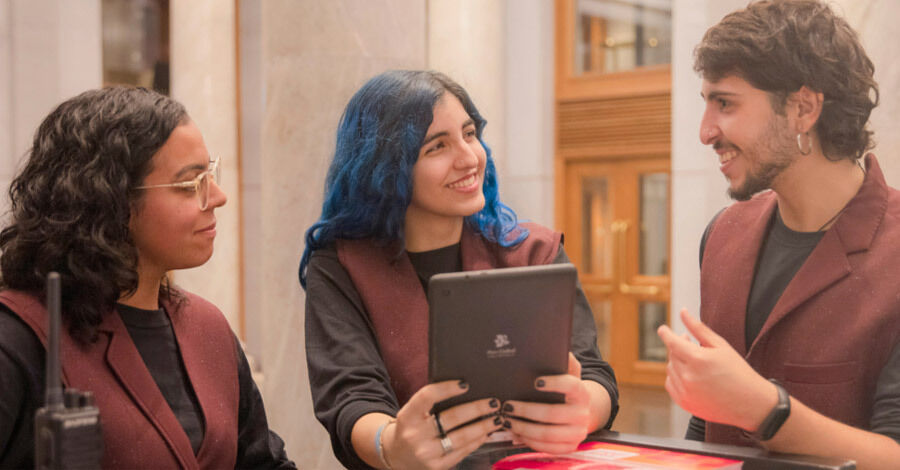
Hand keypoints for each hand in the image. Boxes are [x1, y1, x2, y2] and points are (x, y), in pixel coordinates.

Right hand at [385, 380, 500, 468]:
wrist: (396, 455)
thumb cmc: (410, 427)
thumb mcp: (413, 413)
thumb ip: (431, 402)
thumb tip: (465, 390)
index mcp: (407, 416)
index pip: (427, 397)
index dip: (446, 388)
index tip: (465, 384)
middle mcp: (415, 435)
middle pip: (451, 418)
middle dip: (477, 409)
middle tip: (494, 402)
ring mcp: (426, 453)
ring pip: (461, 437)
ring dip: (483, 427)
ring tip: (497, 418)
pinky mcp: (436, 467)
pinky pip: (462, 451)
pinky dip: (476, 441)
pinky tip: (485, 433)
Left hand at [500, 353, 594, 453]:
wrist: (579, 411)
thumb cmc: (565, 389)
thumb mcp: (567, 372)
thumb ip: (561, 358)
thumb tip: (550, 341)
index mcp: (582, 393)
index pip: (571, 386)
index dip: (554, 383)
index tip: (534, 381)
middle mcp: (583, 414)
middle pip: (553, 413)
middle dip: (526, 410)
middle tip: (507, 405)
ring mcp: (578, 432)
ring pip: (548, 433)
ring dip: (523, 427)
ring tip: (507, 419)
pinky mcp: (569, 446)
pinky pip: (547, 447)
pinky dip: (529, 441)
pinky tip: (516, 432)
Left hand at [657, 308, 778, 431]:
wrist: (751, 404)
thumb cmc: (738, 372)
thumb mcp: (721, 346)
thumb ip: (698, 328)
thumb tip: (683, 312)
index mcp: (697, 359)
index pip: (672, 342)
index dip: (666, 333)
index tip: (663, 329)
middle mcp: (688, 377)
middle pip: (672, 355)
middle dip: (679, 347)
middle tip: (692, 345)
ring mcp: (685, 392)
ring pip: (670, 369)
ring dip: (678, 362)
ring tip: (696, 363)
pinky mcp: (684, 403)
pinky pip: (670, 384)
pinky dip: (676, 377)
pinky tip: (691, 376)